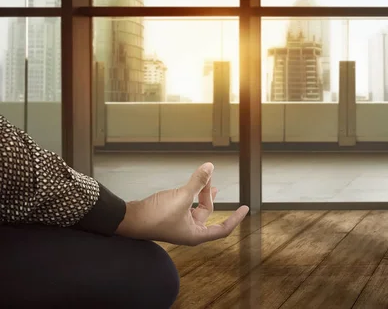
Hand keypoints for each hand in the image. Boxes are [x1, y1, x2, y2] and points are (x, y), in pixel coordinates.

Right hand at [115, 162, 248, 245]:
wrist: (129, 219)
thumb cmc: (154, 216)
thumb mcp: (181, 196)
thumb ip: (197, 182)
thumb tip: (210, 167)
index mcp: (195, 234)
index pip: (222, 229)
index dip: (235, 218)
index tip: (245, 209)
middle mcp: (188, 232)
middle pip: (207, 213)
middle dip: (210, 196)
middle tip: (210, 178)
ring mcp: (178, 225)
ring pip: (196, 208)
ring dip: (201, 193)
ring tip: (206, 180)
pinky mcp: (170, 217)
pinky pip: (186, 205)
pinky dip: (191, 194)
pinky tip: (191, 185)